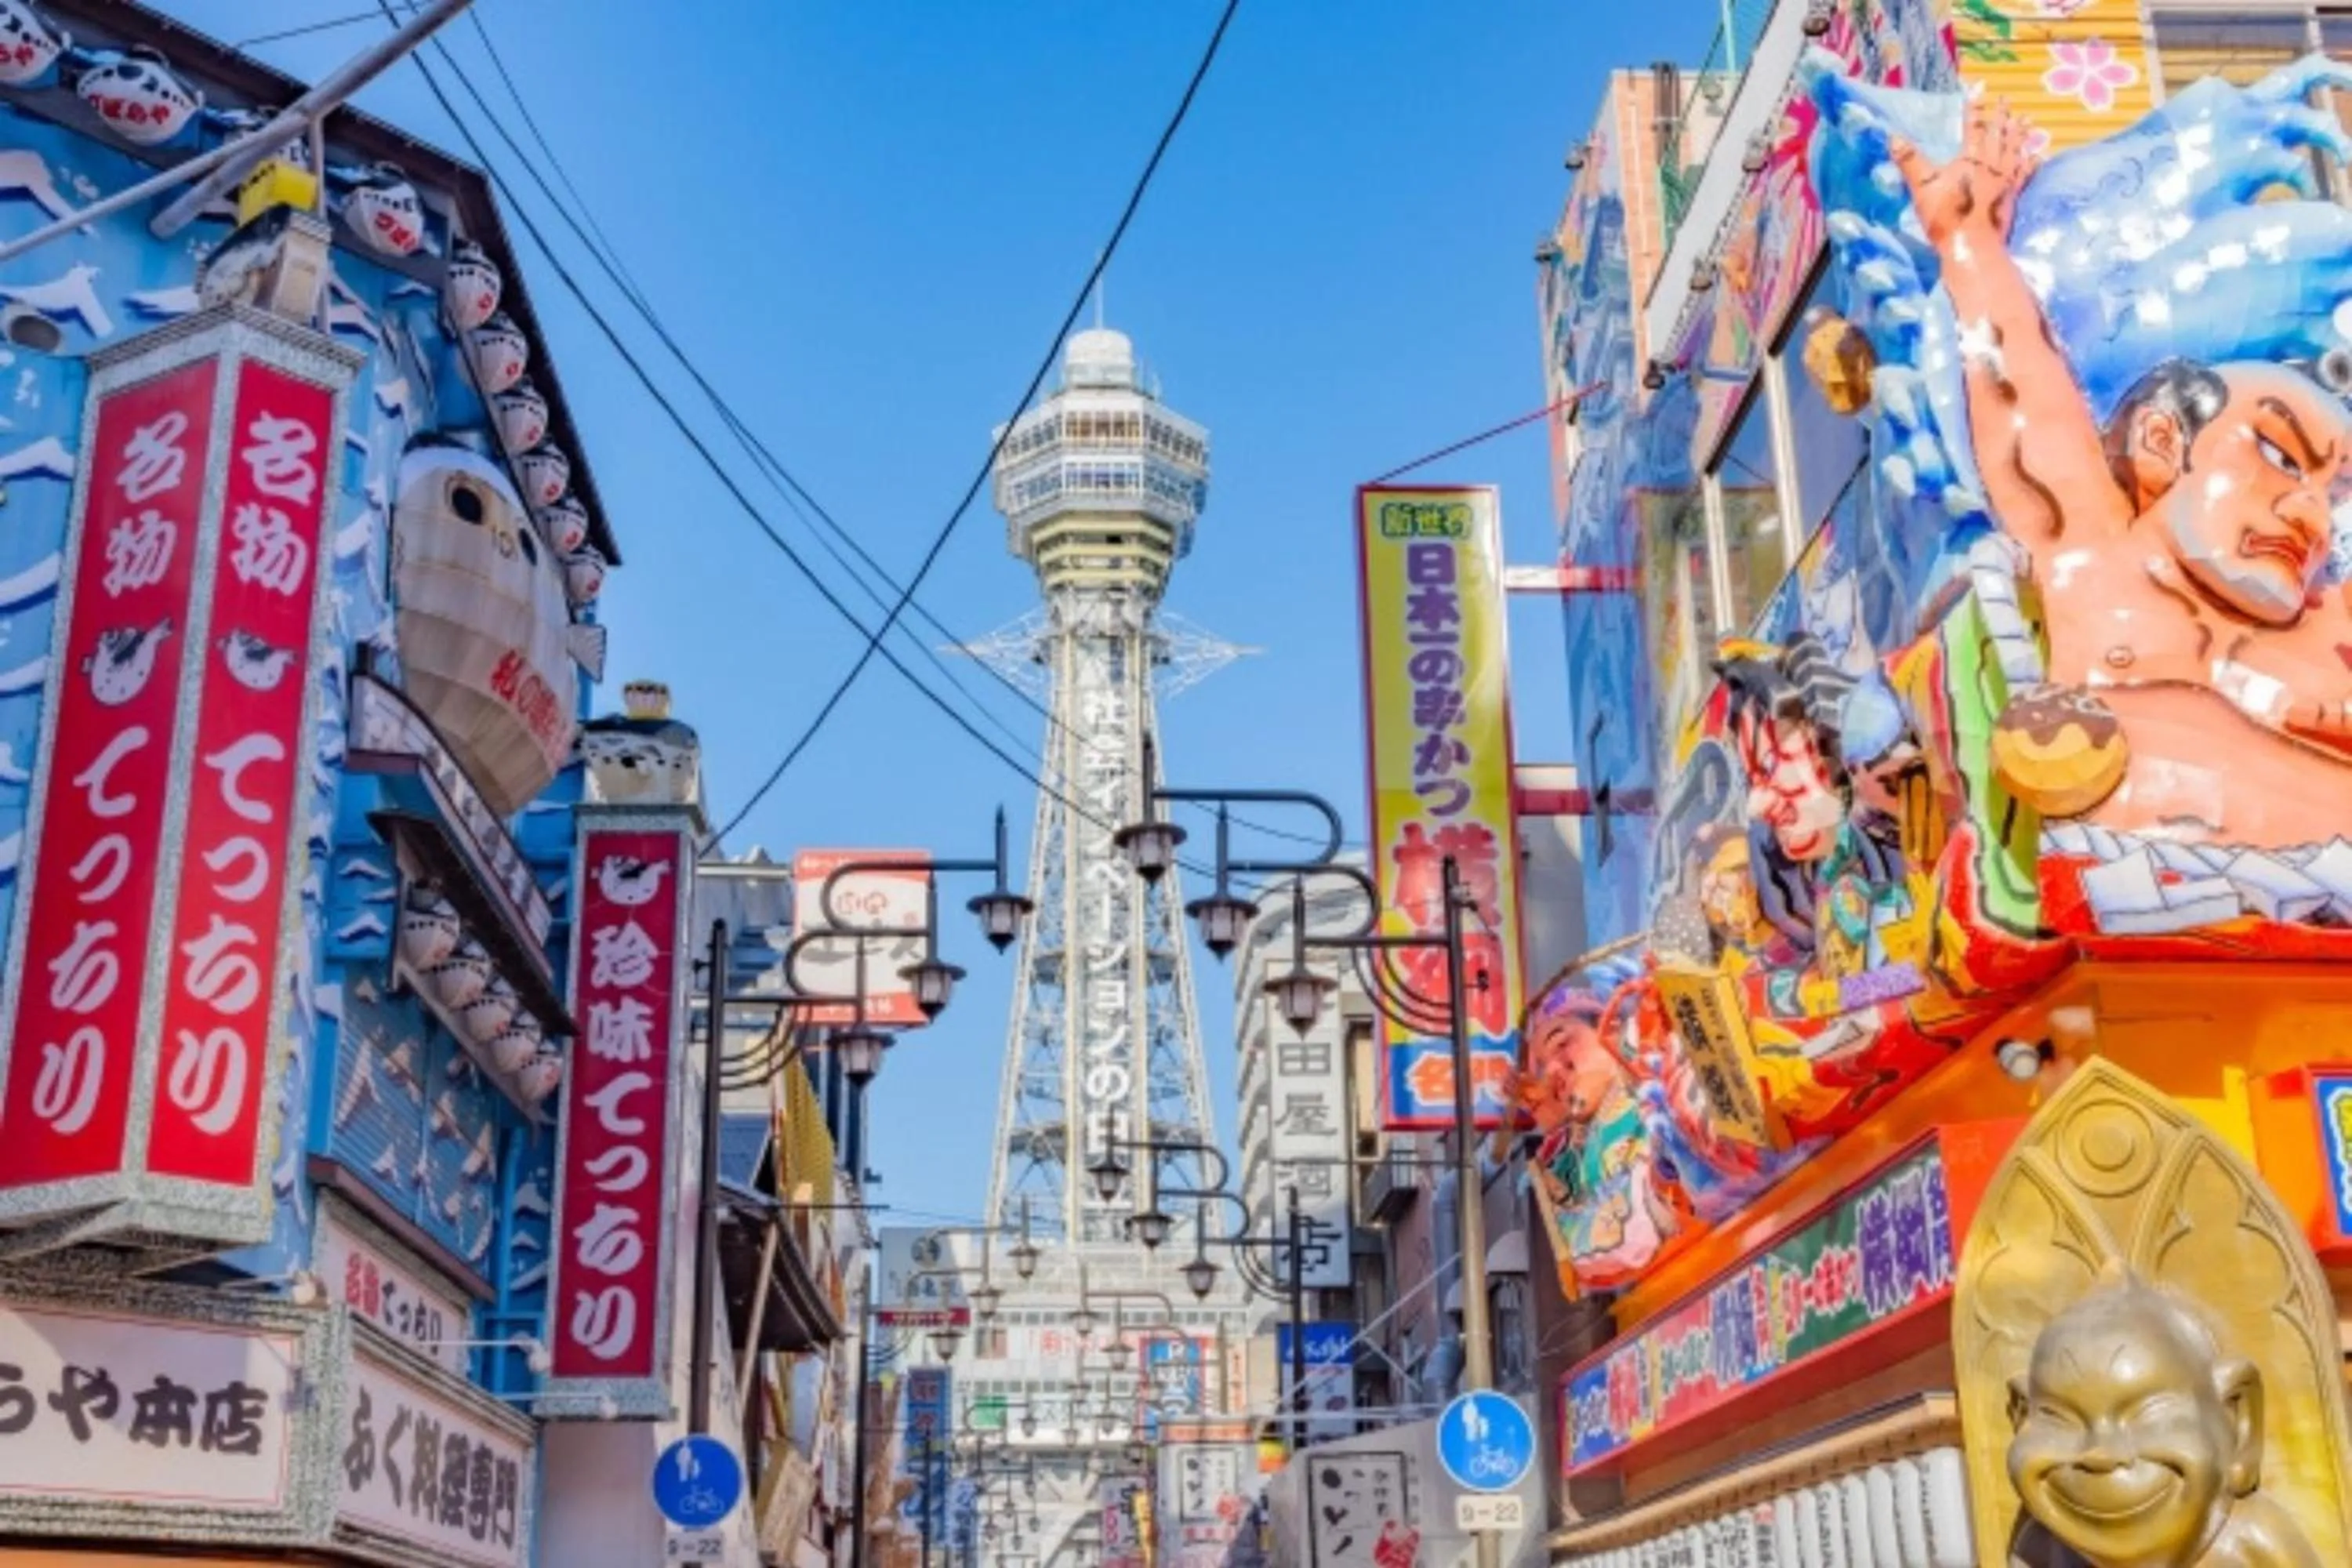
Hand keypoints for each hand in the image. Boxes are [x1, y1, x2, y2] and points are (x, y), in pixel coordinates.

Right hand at [1892, 97, 2036, 249]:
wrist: (1972, 245)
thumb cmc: (1945, 216)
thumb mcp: (1922, 187)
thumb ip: (1909, 161)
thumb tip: (1893, 137)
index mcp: (1969, 159)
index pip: (1972, 126)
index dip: (1975, 107)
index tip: (1980, 87)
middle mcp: (1991, 165)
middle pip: (1998, 135)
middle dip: (2001, 116)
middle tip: (2007, 100)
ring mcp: (2004, 181)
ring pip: (2014, 150)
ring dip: (2020, 134)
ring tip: (2027, 120)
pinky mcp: (2011, 196)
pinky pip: (2024, 174)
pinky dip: (2031, 163)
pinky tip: (2037, 156)